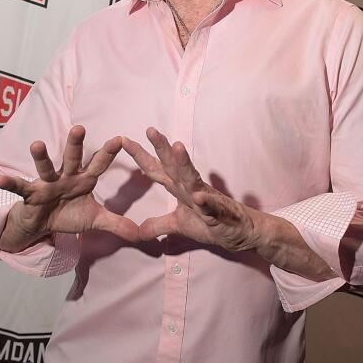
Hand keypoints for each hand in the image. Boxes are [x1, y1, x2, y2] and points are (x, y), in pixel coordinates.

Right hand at [0, 126, 140, 250]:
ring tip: (36, 144)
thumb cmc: (68, 214)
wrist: (42, 225)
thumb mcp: (95, 220)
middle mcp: (65, 176)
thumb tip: (142, 235)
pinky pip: (19, 188)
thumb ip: (117, 224)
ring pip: (44, 168)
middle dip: (75, 144)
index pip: (98, 164)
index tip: (121, 139)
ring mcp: (46, 183)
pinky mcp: (30, 194)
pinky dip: (9, 183)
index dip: (108, 153)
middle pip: (72, 158)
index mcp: (83, 180)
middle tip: (79, 128)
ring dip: (40, 157)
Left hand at [121, 127, 260, 250]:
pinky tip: (198, 196)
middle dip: (161, 147)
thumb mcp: (178, 226)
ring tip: (176, 147)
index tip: (123, 141)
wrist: (239, 233)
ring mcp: (205, 198)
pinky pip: (211, 205)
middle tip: (150, 130)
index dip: (141, 156)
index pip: (156, 170)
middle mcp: (190, 188)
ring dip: (184, 163)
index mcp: (179, 188)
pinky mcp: (218, 212)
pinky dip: (205, 200)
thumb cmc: (211, 223)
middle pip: (173, 165)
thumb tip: (138, 231)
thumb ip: (158, 225)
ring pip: (192, 178)